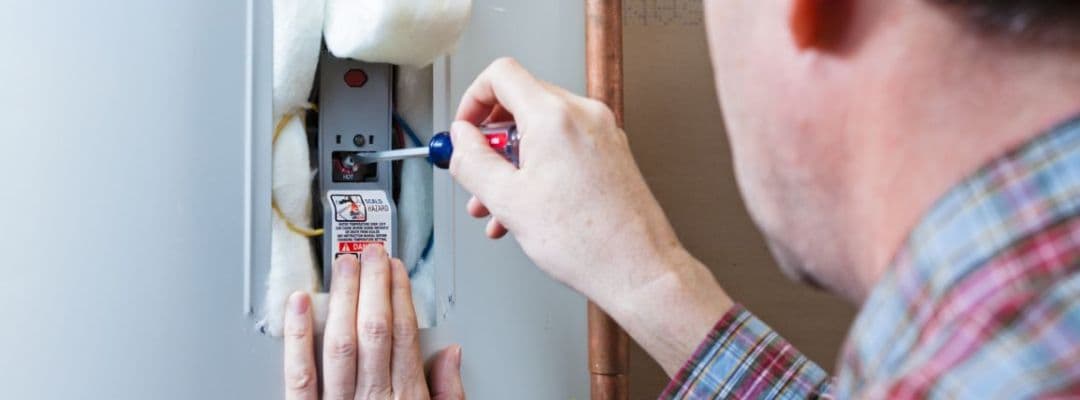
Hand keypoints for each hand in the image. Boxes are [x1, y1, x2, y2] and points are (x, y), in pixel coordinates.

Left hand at [283, 246, 464, 398]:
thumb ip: (447, 392)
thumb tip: (453, 354)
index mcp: (406, 397)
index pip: (404, 333)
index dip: (400, 294)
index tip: (395, 269)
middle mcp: (374, 397)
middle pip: (375, 329)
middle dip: (374, 284)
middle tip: (371, 254)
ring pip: (342, 342)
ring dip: (344, 297)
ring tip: (344, 265)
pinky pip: (300, 373)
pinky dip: (297, 335)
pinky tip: (298, 303)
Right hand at [449, 58, 682, 305]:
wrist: (638, 269)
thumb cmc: (587, 241)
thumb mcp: (508, 200)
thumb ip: (473, 161)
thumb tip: (460, 140)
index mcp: (554, 116)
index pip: (501, 75)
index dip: (473, 100)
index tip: (464, 130)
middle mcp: (583, 115)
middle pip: (521, 103)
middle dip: (491, 141)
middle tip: (477, 171)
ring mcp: (602, 134)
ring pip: (542, 131)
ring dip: (513, 163)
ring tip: (497, 203)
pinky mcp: (612, 154)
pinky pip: (564, 148)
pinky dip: (539, 170)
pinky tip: (526, 209)